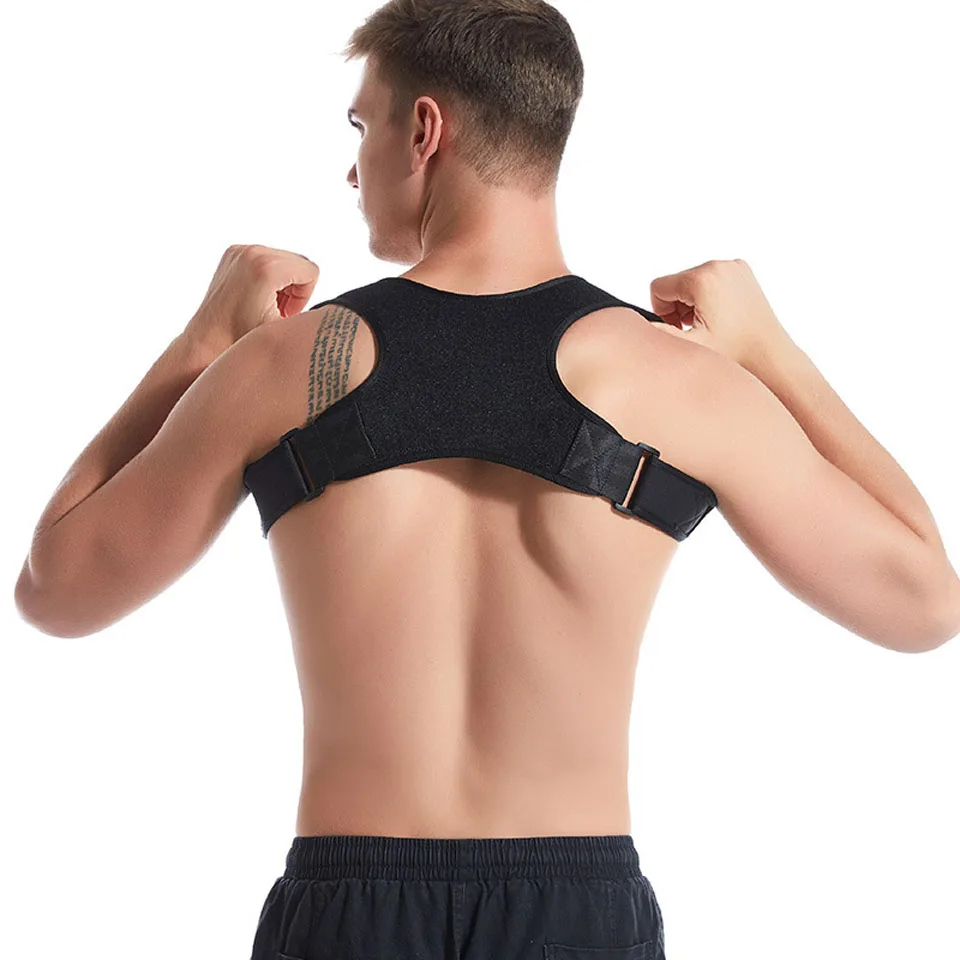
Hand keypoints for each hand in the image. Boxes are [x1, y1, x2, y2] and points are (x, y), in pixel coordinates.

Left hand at [185, 244, 319, 353]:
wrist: (206, 343)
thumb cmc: (246, 342)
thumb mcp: (287, 329)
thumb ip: (313, 315)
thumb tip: (340, 311)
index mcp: (267, 267)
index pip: (311, 270)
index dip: (304, 296)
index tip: (284, 313)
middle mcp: (252, 251)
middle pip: (299, 262)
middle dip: (294, 288)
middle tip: (275, 311)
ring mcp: (239, 249)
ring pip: (285, 259)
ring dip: (282, 282)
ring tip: (264, 305)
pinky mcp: (232, 252)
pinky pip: (267, 257)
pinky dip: (268, 276)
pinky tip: (255, 297)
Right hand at [648, 259, 791, 370]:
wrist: (770, 356)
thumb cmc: (734, 353)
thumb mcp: (688, 345)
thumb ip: (655, 332)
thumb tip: (631, 325)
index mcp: (702, 279)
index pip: (658, 286)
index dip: (662, 311)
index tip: (682, 328)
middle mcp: (719, 265)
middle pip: (675, 283)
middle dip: (679, 307)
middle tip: (697, 329)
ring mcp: (733, 266)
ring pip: (692, 282)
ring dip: (693, 302)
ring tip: (710, 324)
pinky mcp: (743, 271)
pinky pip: (710, 279)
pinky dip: (709, 296)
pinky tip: (721, 316)